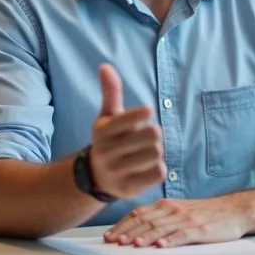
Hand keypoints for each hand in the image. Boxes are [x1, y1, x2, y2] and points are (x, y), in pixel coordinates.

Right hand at [89, 64, 165, 198]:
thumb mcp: (107, 116)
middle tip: (146, 138)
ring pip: (157, 153)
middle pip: (152, 135)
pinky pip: (158, 173)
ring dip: (156, 151)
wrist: (95, 176)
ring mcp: (117, 171)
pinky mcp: (128, 189)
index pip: (130, 118)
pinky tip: (146, 167)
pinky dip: (158, 168)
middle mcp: (107, 152)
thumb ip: (110, 92)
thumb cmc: (109, 140)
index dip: (143, 114)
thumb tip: (105, 66)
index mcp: (103, 130)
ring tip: (145, 153)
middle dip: (154, 134)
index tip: (147, 112)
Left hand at [103, 198, 250, 248]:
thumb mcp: (180, 210)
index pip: (139, 213)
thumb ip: (161, 216)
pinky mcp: (200, 229)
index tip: (110, 235)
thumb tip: (138, 228)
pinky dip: (170, 240)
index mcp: (167, 204)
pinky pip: (182, 235)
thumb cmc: (206, 212)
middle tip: (114, 241)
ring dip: (145, 236)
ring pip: (160, 228)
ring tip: (132, 244)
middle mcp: (174, 209)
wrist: (234, 210)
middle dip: (127, 232)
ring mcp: (187, 219)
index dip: (123, 224)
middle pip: (146, 221)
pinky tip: (160, 246)